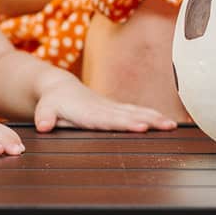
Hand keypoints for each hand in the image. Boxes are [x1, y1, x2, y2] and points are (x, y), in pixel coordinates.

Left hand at [32, 79, 176, 134]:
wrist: (59, 87)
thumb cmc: (52, 102)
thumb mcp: (45, 109)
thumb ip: (45, 117)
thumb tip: (43, 126)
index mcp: (90, 113)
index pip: (110, 120)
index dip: (126, 124)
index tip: (141, 127)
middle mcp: (104, 109)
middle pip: (130, 116)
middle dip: (149, 121)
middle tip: (167, 126)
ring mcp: (112, 108)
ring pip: (137, 112)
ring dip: (155, 118)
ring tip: (172, 125)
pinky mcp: (116, 108)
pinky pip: (137, 111)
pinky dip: (152, 115)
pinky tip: (166, 121)